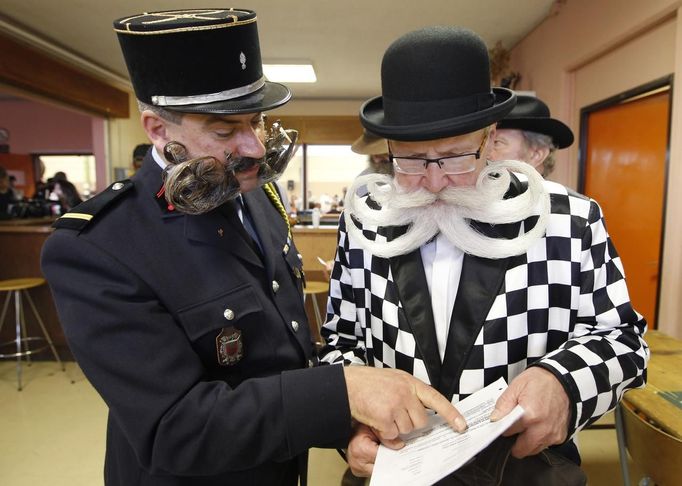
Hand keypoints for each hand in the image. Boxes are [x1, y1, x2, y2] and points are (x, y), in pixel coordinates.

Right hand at [343, 366, 465, 441]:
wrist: (347, 385)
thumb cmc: (368, 383)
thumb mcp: (394, 380)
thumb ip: (409, 393)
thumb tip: (420, 413)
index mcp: (410, 382)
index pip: (436, 398)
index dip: (450, 413)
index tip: (461, 425)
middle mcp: (405, 392)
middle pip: (420, 421)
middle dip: (409, 424)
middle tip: (394, 415)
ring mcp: (395, 404)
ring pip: (406, 430)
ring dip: (395, 429)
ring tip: (382, 415)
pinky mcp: (385, 417)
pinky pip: (392, 435)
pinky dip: (384, 434)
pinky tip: (376, 422)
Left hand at [490, 367, 569, 457]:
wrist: (563, 380)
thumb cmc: (540, 381)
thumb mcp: (516, 387)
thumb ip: (503, 405)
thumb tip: (494, 419)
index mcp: (529, 415)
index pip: (507, 432)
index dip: (502, 427)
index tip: (502, 423)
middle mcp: (542, 429)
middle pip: (521, 449)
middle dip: (514, 441)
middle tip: (513, 428)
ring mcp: (553, 434)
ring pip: (533, 449)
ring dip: (527, 442)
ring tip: (527, 425)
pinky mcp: (560, 436)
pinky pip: (545, 444)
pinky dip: (538, 438)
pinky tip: (538, 425)